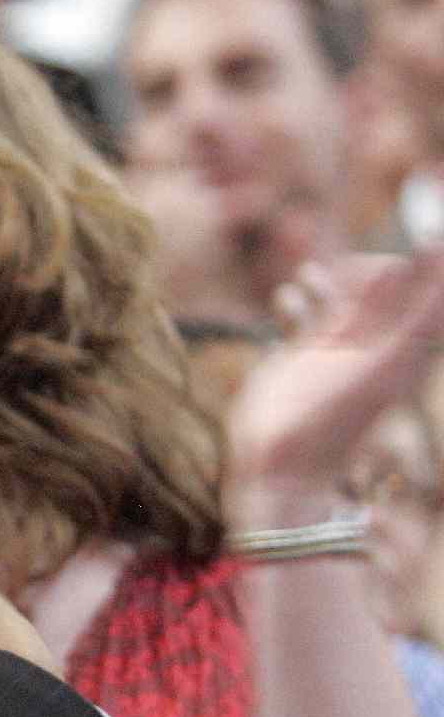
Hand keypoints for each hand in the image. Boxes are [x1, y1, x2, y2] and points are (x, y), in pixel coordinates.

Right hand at [229, 246, 443, 523]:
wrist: (291, 466)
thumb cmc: (347, 418)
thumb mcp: (398, 359)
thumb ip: (426, 312)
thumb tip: (441, 251)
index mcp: (401, 345)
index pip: (415, 287)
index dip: (411, 263)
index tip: (399, 250)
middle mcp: (367, 345)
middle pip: (375, 286)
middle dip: (360, 266)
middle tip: (344, 269)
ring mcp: (327, 350)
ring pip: (332, 295)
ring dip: (320, 279)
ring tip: (307, 279)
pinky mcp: (290, 359)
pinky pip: (295, 315)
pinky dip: (291, 300)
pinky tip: (288, 301)